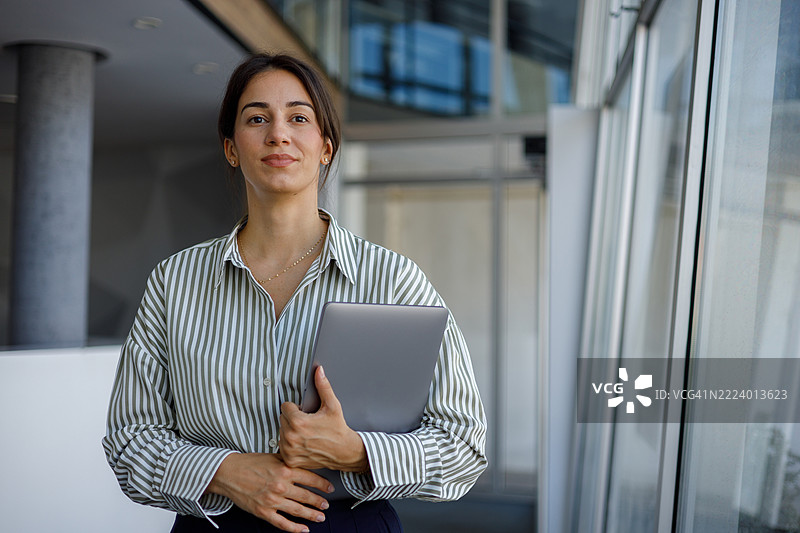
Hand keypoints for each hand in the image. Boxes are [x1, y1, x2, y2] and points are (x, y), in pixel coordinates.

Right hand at [205, 452, 332, 532]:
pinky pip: (283, 523)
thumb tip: (304, 463)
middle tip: (326, 504)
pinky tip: (303, 529)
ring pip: (298, 511)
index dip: (323, 484)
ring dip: (312, 515)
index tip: (330, 488)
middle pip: (307, 496)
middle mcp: (281, 486)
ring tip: (320, 516)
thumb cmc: (249, 463)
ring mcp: (272, 500)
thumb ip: (289, 462)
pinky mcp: (264, 512)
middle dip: (319, 502)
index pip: (310, 478)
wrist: (229, 473)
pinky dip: (295, 528)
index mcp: (285, 470)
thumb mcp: (273, 457)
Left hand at [279, 366, 368, 471]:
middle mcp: (291, 437)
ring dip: (290, 431)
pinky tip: (303, 443)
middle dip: (292, 419)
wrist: (344, 452)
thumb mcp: (332, 405)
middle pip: (282, 419)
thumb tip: (319, 371)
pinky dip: (290, 445)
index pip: (285, 406)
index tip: (306, 413)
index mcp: (298, 422)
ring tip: (306, 433)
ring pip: (281, 432)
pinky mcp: (290, 460)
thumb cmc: (338, 428)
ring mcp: (289, 450)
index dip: (296, 408)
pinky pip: (282, 446)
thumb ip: (323, 386)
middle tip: (308, 423)